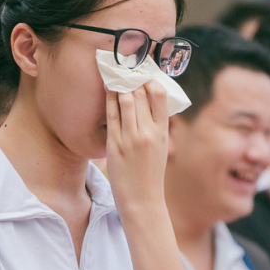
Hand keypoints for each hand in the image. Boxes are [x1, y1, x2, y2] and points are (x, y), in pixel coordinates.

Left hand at [104, 81, 169, 218]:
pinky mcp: (115, 145)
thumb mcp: (161, 149)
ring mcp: (131, 138)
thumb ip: (156, 127)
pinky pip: (111, 116)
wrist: (142, 202)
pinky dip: (109, 100)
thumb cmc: (150, 175)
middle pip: (141, 94)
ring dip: (119, 86)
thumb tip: (149, 105)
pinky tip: (107, 91)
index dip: (150, 80)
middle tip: (124, 68)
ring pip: (125, 101)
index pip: (159, 95)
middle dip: (132, 79)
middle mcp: (148, 132)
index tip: (142, 73)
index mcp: (162, 132)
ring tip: (114, 77)